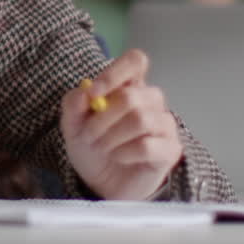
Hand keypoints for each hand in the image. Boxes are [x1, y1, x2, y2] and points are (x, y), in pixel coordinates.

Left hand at [60, 49, 182, 199]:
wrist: (102, 182)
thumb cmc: (92, 145)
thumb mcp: (72, 124)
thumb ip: (73, 105)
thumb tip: (84, 91)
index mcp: (129, 85)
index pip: (135, 61)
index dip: (114, 73)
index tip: (93, 93)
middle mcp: (151, 100)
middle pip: (133, 95)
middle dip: (103, 118)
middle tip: (89, 135)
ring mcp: (164, 124)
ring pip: (141, 119)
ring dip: (112, 136)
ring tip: (102, 147)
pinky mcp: (171, 149)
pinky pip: (148, 145)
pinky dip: (125, 153)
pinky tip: (119, 157)